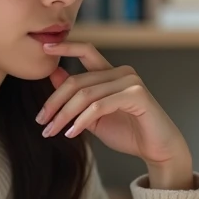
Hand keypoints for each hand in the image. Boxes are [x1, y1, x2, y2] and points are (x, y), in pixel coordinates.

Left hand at [36, 41, 192, 187]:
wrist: (158, 151)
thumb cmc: (129, 133)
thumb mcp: (94, 116)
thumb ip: (77, 97)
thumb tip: (53, 75)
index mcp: (112, 73)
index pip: (87, 51)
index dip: (66, 46)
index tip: (44, 46)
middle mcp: (122, 73)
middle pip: (77, 81)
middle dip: (54, 102)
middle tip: (41, 122)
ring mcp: (131, 82)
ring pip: (85, 94)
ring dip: (64, 115)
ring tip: (52, 132)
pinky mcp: (137, 96)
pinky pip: (99, 106)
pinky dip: (82, 121)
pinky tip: (72, 133)